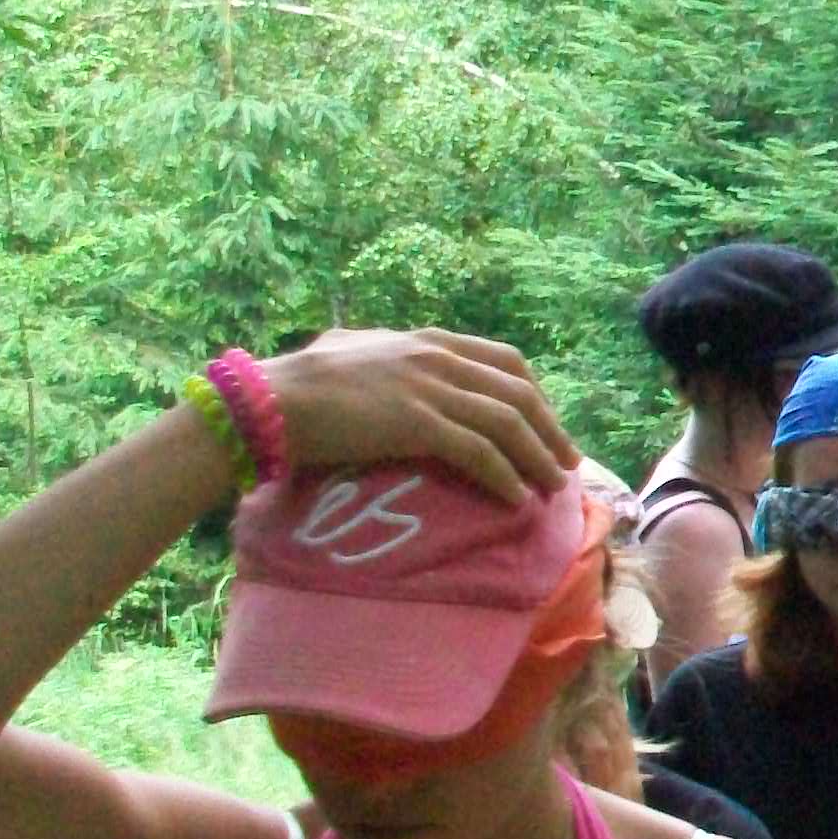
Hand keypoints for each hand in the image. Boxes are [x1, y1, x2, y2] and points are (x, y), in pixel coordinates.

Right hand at [262, 328, 579, 502]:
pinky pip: (478, 453)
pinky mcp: (418, 424)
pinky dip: (504, 477)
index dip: (535, 394)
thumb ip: (385, 353)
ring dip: (536, 459)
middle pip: (519, 394)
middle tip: (566, 463)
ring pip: (507, 425)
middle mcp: (438, 358)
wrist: (271, 399)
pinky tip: (516, 499)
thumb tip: (382, 355)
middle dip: (550, 430)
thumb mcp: (353, 351)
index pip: (505, 360)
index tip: (547, 422)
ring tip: (552, 488)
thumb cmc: (301, 381)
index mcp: (428, 340)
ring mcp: (430, 389)